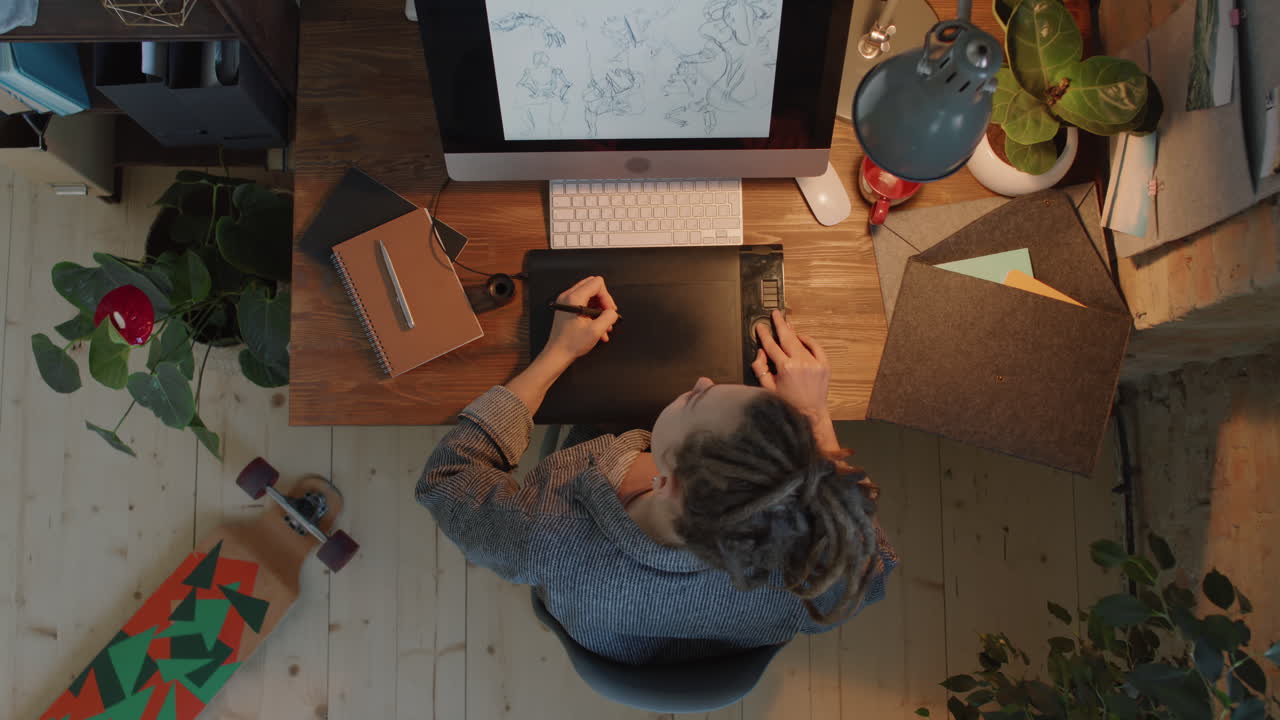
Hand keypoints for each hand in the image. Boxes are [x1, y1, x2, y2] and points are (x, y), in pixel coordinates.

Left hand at [543, 276, 618, 362]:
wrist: (557, 354)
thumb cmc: (572, 343)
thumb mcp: (596, 331)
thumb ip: (608, 317)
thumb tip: (613, 312)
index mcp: (574, 298)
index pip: (597, 283)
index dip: (607, 297)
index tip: (609, 311)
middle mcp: (568, 296)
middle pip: (593, 286)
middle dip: (604, 301)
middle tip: (608, 315)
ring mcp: (566, 302)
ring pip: (590, 296)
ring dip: (600, 310)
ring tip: (605, 327)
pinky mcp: (567, 309)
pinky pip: (584, 304)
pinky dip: (593, 313)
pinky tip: (598, 329)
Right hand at [752, 310, 841, 455]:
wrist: (810, 414)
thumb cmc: (787, 404)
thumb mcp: (768, 389)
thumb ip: (761, 368)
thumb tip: (761, 352)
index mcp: (785, 368)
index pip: (771, 346)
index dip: (765, 335)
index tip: (760, 327)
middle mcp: (801, 362)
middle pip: (787, 337)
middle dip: (780, 324)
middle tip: (775, 314)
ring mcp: (814, 363)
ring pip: (801, 341)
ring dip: (793, 331)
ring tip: (787, 322)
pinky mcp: (824, 365)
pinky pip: (815, 347)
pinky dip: (808, 340)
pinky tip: (801, 337)